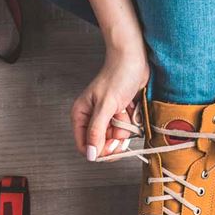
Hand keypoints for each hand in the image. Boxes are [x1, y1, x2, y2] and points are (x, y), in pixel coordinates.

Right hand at [71, 45, 149, 160]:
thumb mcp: (106, 105)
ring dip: (125, 126)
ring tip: (125, 109)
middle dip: (115, 136)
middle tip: (122, 123)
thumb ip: (96, 131)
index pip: (84, 146)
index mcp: (81, 116)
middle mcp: (92, 119)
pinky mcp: (120, 116)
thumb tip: (90, 154)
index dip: (98, 150)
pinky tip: (130, 108)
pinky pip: (126, 130)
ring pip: (116, 138)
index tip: (112, 145)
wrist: (133, 60)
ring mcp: (107, 118)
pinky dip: (132, 122)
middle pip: (102, 145)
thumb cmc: (118, 75)